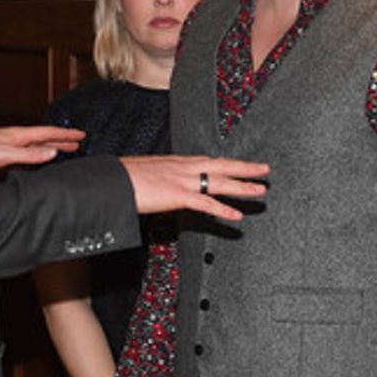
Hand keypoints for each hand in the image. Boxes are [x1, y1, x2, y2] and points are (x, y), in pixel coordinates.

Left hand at [0, 125, 84, 171]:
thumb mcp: (6, 154)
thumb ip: (29, 154)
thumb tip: (52, 152)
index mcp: (19, 135)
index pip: (48, 132)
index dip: (65, 134)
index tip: (80, 134)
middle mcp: (15, 138)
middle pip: (44, 137)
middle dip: (62, 138)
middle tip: (78, 140)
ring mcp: (9, 144)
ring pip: (36, 144)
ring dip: (51, 145)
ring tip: (63, 147)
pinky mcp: (2, 152)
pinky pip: (27, 152)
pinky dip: (38, 153)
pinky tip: (37, 157)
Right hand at [120, 155, 267, 221]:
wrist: (111, 180)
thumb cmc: (122, 177)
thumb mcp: (145, 173)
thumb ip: (159, 179)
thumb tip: (161, 186)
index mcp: (175, 161)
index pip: (208, 161)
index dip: (227, 163)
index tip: (241, 164)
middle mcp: (183, 167)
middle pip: (221, 165)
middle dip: (245, 168)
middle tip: (264, 170)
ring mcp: (182, 180)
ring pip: (220, 182)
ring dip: (243, 186)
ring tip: (260, 191)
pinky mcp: (178, 195)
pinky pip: (206, 204)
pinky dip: (223, 210)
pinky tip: (237, 216)